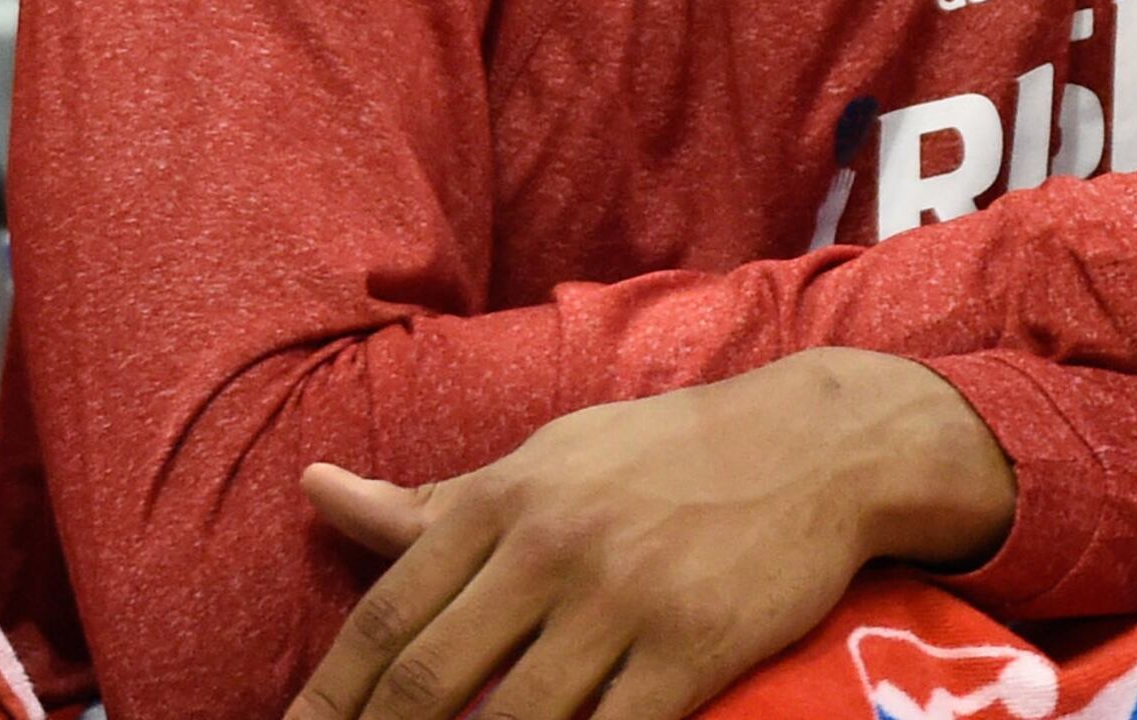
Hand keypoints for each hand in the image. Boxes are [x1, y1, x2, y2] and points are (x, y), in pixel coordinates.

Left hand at [286, 349, 1014, 719]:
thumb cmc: (670, 452)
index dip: (328, 696)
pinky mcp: (693, 647)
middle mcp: (554, 546)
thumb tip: (315, 489)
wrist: (821, 442)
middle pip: (430, 678)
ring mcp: (625, 600)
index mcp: (508, 497)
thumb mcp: (552, 456)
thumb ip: (439, 499)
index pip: (388, 614)